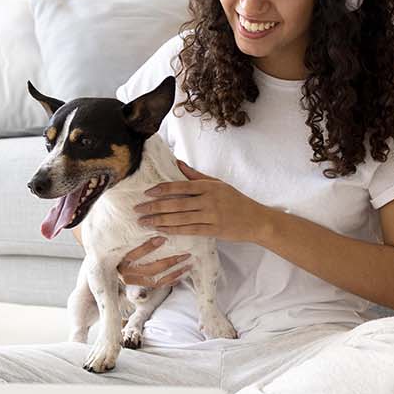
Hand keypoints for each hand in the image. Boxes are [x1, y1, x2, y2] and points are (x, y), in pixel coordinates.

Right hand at [116, 235, 191, 288]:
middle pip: (149, 269)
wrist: (111, 262)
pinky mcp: (142, 286)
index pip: (134, 255)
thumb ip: (132, 233)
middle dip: (169, 261)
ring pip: (156, 280)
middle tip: (185, 254)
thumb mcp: (123, 238)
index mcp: (119, 259)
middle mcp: (125, 273)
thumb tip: (146, 217)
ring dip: (174, 272)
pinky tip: (182, 273)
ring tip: (187, 263)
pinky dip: (172, 279)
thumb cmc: (121, 244)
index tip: (163, 238)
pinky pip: (159, 285)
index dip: (148, 247)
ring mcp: (134, 281)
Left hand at [135, 160, 269, 242]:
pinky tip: (160, 230)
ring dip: (159, 220)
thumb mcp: (218, 184)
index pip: (180, 186)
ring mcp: (211, 216)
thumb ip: (196, 176)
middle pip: (176, 203)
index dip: (161, 189)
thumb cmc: (236, 200)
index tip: (146, 192)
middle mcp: (208, 201)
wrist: (256, 220)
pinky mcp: (213, 231)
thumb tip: (177, 163)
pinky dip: (173, 230)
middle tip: (137, 209)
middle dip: (154, 206)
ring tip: (143, 221)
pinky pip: (188, 230)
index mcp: (208, 187)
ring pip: (179, 218)